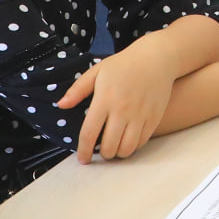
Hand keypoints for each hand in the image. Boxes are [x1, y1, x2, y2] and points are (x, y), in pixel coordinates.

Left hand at [55, 51, 178, 162]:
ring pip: (127, 148)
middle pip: (109, 146)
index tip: (83, 159)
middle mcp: (122, 110)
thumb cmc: (124, 64)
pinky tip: (128, 141)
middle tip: (100, 151)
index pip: (89, 133)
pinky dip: (133, 146)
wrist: (156, 58)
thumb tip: (62, 105)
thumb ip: (78, 90)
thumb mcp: (97, 71)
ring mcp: (140, 115)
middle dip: (103, 155)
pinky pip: (142, 142)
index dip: (83, 150)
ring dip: (118, 154)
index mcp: (104, 99)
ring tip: (115, 148)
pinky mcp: (154, 118)